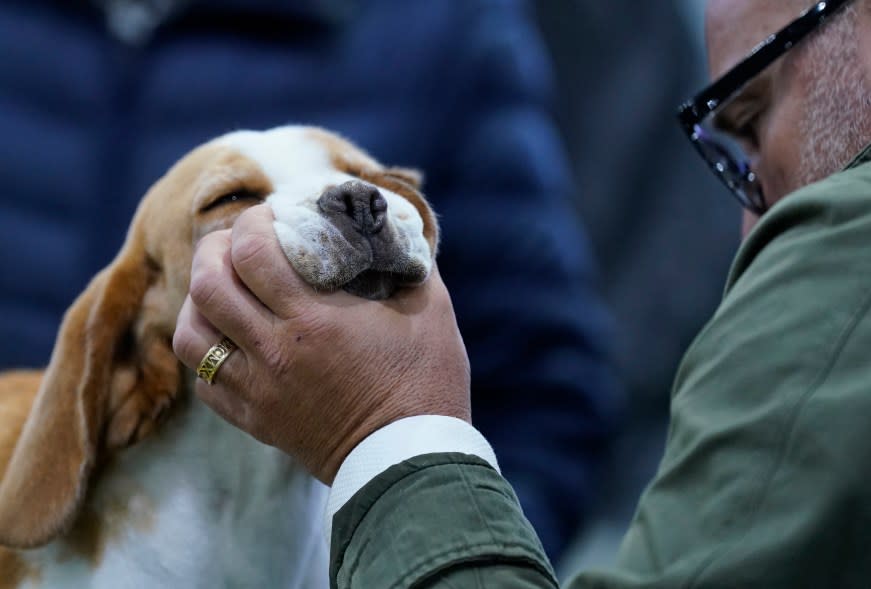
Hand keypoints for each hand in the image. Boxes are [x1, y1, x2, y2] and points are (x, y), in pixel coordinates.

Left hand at [172, 205, 470, 483]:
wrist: (412, 461)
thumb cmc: (427, 382)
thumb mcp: (429, 310)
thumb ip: (407, 261)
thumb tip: (389, 227)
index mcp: (316, 320)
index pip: (253, 253)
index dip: (253, 222)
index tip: (271, 216)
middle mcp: (276, 353)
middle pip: (209, 286)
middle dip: (214, 250)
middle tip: (237, 242)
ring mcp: (259, 391)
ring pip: (190, 335)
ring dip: (198, 300)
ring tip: (222, 286)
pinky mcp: (255, 421)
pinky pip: (204, 381)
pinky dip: (205, 350)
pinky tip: (227, 336)